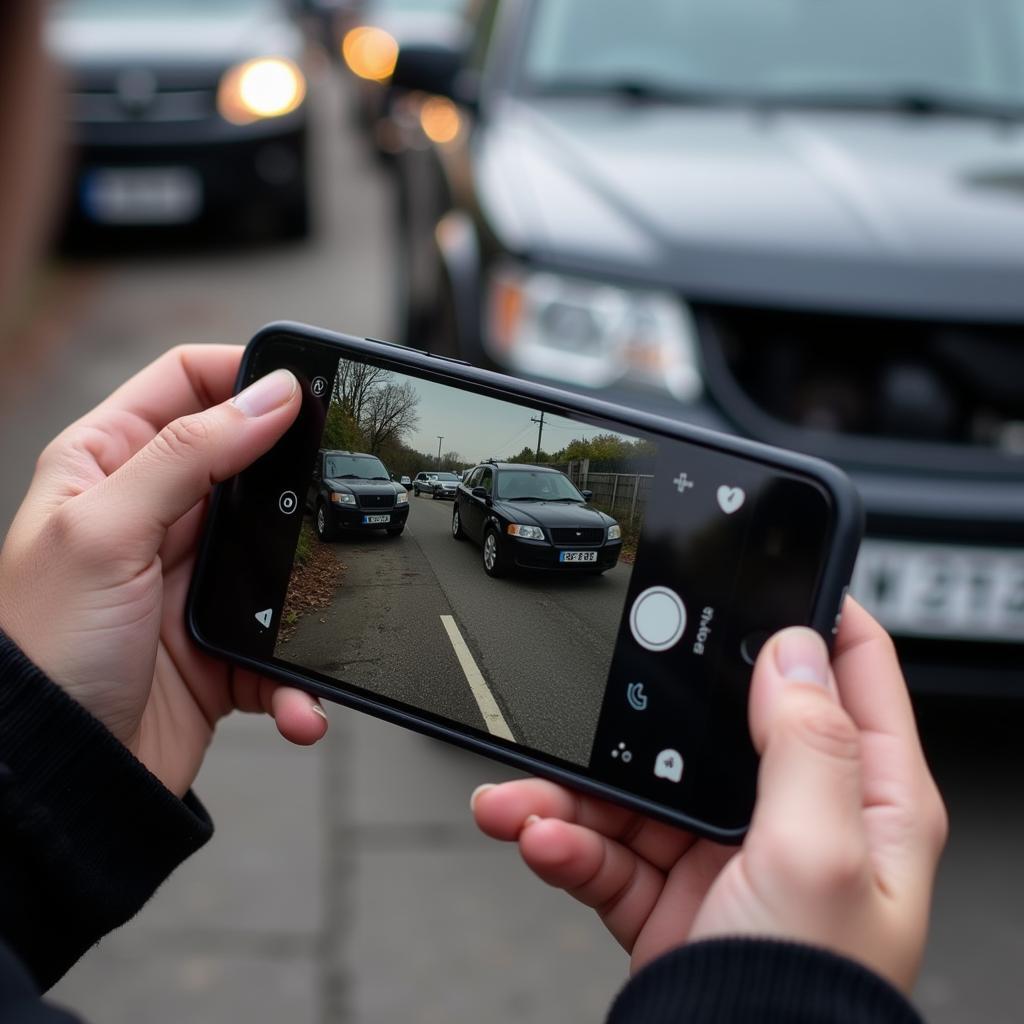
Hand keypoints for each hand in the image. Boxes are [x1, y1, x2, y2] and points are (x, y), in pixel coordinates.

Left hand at [0, 346, 327, 797]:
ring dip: (305, 591)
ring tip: (317, 612)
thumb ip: (189, 454)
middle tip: (330, 495)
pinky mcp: (221, 642)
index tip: (300, 389)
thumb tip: (269, 397)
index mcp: (107, 466)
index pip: (185, 384)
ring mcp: (191, 580)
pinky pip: (280, 644)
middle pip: (248, 463)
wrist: (58, 780)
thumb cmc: (43, 653)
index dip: (243, 374)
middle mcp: (152, 516)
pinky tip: (293, 697)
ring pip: (280, 552)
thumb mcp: (105, 531)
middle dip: (294, 480)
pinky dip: (294, 676)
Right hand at [473, 600, 946, 993]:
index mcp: (861, 795)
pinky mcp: (665, 887)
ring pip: (639, 780)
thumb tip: (792, 649)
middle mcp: (792, 813)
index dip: (809, 610)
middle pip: (715, 717)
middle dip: (646, 701)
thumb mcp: (819, 856)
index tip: (757, 565)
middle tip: (599, 685)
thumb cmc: (803, 999)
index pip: (851, 669)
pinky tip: (536, 835)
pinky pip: (605, 843)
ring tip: (524, 794)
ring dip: (573, 785)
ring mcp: (722, 849)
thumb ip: (809, 744)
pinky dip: (563, 838)